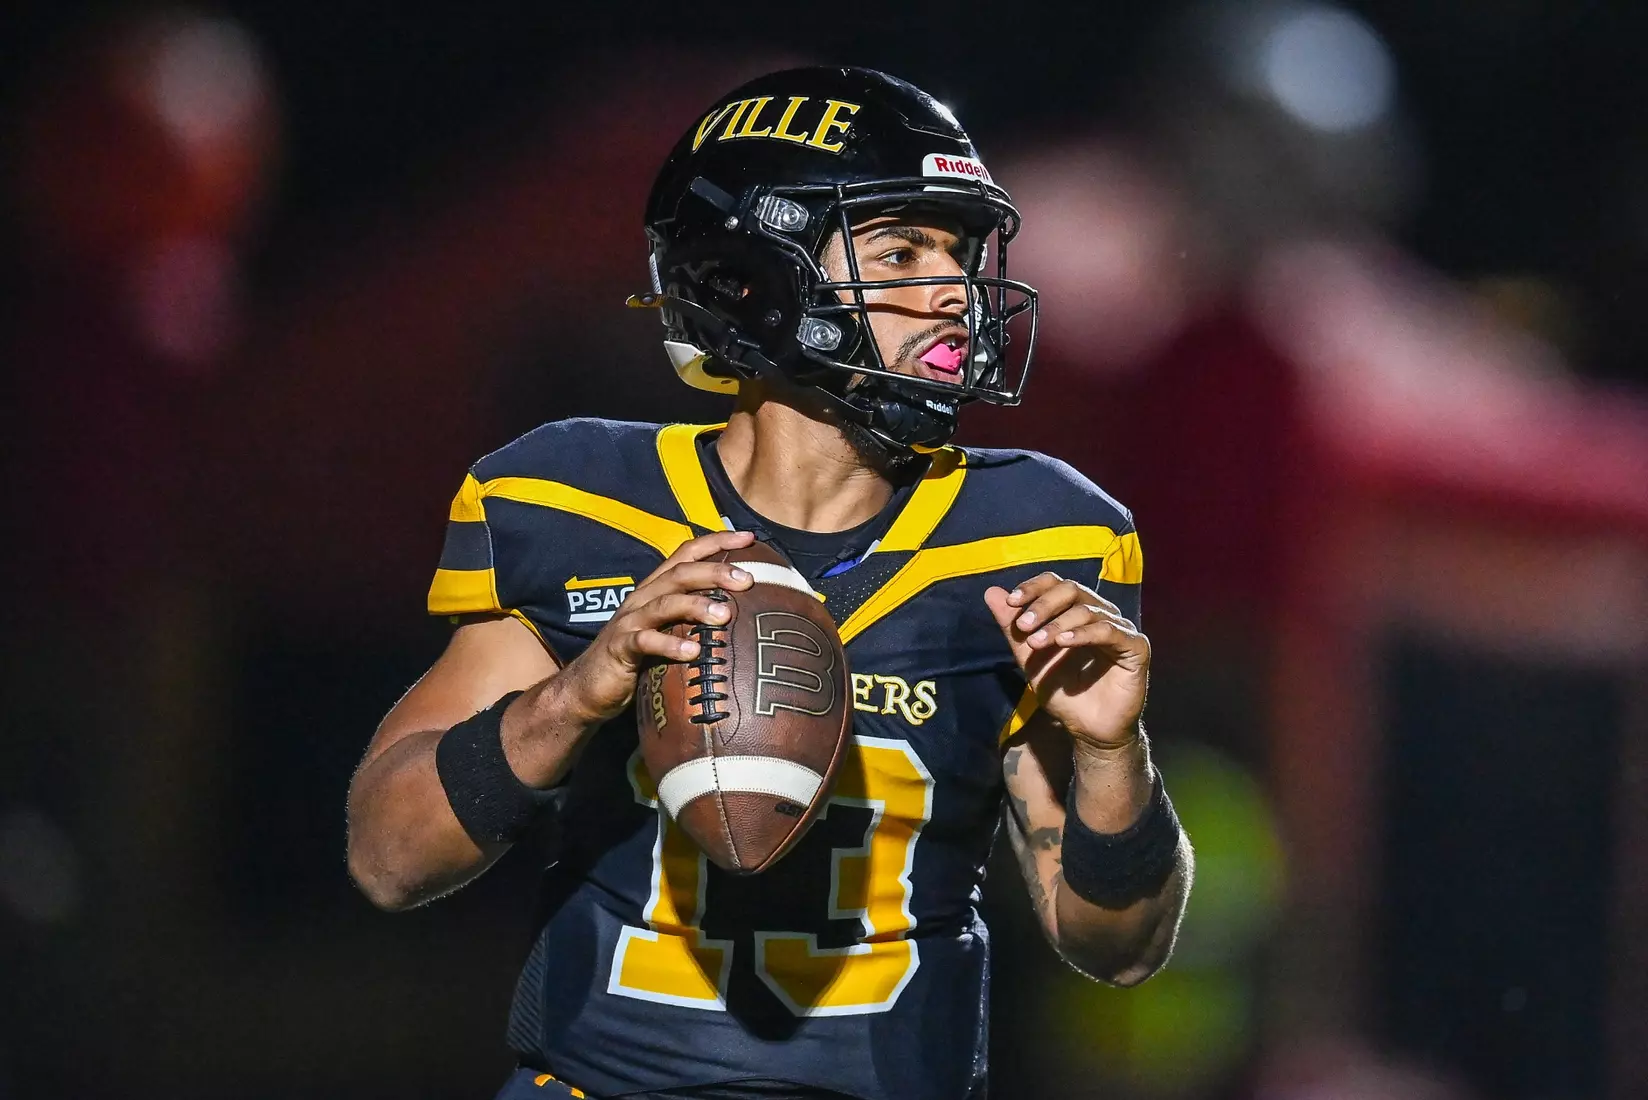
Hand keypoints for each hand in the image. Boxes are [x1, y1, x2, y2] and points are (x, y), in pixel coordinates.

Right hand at [558, 530, 756, 723]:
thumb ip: (693, 620)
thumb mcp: (667, 633)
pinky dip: (669, 645)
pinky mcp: (620, 648)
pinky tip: (693, 652)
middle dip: (714, 571)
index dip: (716, 541)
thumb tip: (742, 617)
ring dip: (696, 605)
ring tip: (724, 615)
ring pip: (665, 603)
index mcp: (655, 590)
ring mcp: (630, 622)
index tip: (749, 538)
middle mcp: (643, 599)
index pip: (686, 554)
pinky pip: (645, 642)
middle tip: (746, 580)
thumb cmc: (636, 660)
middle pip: (680, 573)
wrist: (588, 688)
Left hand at [984, 574, 1149, 748]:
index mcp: (1077, 610)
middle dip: (1043, 605)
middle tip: (1023, 625)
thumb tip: (991, 592)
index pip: (1056, 583)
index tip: (1011, 602)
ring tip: (1036, 642)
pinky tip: (1063, 644)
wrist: (1088, 729)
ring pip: (1087, 610)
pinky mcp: (1136, 647)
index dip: (1033, 587)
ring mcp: (1121, 628)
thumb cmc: (1063, 692)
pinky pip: (1109, 631)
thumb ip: (1012, 628)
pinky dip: (1083, 634)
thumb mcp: (1030, 659)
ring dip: (1057, 624)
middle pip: (1072, 589)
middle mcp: (1101, 613)